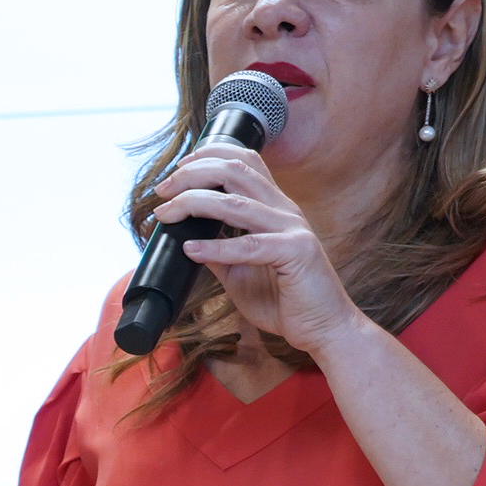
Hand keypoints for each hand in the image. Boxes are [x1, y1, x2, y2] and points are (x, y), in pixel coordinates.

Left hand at [151, 144, 366, 355]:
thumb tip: (186, 240)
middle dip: (192, 174)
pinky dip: (216, 247)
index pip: (243, 162)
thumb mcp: (239, 272)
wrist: (322, 328)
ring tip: (167, 213)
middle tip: (163, 190)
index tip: (176, 171)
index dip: (208, 157)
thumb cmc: (285, 301)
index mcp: (274, 208)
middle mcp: (284, 210)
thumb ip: (218, 252)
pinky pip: (249, 245)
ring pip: (237, 202)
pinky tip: (191, 249)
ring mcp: (292, 228)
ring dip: (194, 202)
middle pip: (235, 171)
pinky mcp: (297, 252)